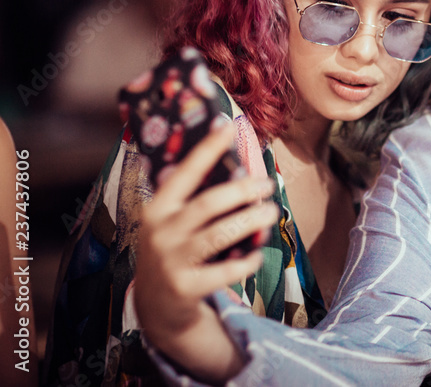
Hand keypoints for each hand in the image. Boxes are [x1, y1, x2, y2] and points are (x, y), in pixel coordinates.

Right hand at [134, 122, 278, 381]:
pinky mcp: (185, 287)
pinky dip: (247, 260)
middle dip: (242, 190)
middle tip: (267, 184)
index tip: (228, 126)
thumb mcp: (173, 221)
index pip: (185, 173)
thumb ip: (196, 196)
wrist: (158, 306)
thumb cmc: (176, 250)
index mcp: (157, 208)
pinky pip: (226, 270)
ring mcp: (171, 261)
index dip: (207, 149)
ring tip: (271, 212)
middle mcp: (160, 232)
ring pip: (219, 235)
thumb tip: (239, 163)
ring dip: (251, 220)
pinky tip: (257, 254)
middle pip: (208, 204)